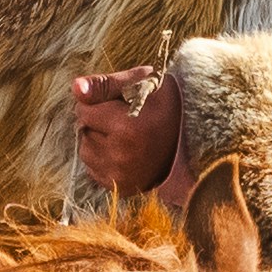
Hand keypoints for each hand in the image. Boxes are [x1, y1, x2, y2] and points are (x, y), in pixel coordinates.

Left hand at [72, 63, 183, 195]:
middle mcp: (122, 156)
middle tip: (127, 120)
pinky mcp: (121, 188)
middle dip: (98, 122)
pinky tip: (125, 152)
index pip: (84, 111)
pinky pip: (93, 170)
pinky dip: (103, 159)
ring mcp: (121, 176)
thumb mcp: (142, 84)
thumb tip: (75, 87)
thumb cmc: (169, 104)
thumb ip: (105, 84)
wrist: (196, 138)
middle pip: (83, 132)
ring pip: (86, 152)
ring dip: (98, 141)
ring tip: (125, 136)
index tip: (120, 104)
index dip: (99, 102)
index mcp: (128, 128)